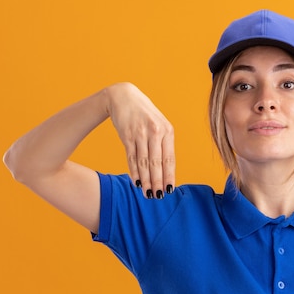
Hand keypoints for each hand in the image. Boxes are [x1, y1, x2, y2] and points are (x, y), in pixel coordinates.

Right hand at [106, 82, 174, 197]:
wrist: (123, 96)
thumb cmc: (145, 114)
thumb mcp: (159, 125)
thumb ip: (164, 144)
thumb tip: (166, 170)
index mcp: (167, 131)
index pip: (169, 159)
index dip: (169, 176)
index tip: (170, 190)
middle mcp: (155, 132)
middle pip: (157, 163)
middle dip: (158, 182)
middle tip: (158, 196)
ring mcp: (140, 134)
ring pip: (144, 162)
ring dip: (146, 180)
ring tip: (147, 193)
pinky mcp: (127, 135)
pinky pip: (132, 157)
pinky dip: (134, 171)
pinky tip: (136, 182)